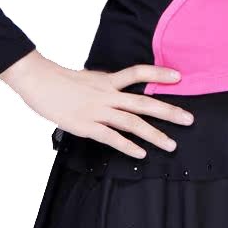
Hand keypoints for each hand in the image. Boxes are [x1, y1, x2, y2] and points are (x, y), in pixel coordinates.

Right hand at [0, 52, 194, 158]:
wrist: (38, 81)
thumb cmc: (59, 80)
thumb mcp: (87, 78)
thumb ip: (103, 86)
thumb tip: (113, 89)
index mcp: (107, 80)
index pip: (138, 73)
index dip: (159, 74)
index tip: (179, 76)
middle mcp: (107, 94)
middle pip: (144, 102)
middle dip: (169, 111)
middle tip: (189, 120)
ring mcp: (98, 110)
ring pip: (132, 123)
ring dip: (154, 135)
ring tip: (171, 145)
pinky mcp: (86, 125)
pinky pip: (111, 137)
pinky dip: (128, 146)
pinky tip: (141, 154)